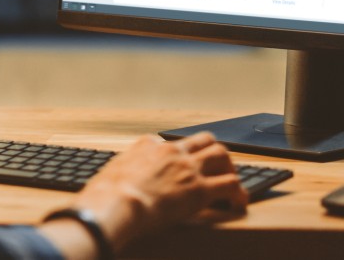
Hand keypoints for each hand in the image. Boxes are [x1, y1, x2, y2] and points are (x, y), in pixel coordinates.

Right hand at [53, 133, 246, 251]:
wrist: (117, 203)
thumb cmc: (105, 195)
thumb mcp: (108, 175)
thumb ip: (116, 175)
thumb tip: (104, 187)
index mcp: (147, 145)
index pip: (169, 142)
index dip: (178, 154)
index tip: (179, 165)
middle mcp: (171, 151)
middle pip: (203, 140)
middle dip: (212, 151)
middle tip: (217, 165)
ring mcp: (188, 168)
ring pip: (221, 155)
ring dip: (229, 167)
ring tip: (232, 182)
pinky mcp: (200, 188)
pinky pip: (229, 185)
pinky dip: (238, 193)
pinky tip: (239, 203)